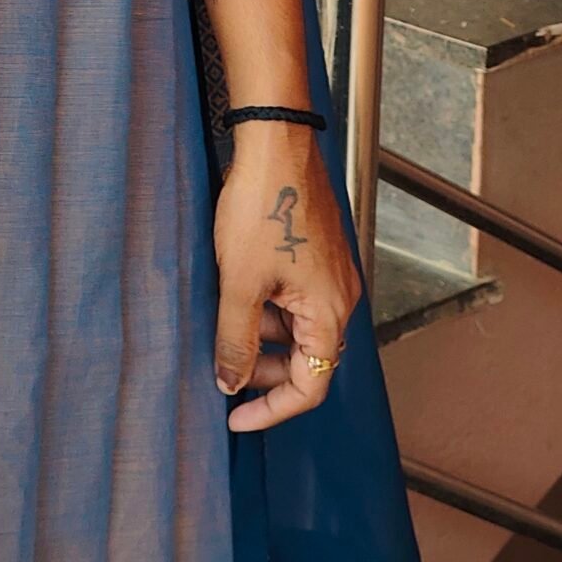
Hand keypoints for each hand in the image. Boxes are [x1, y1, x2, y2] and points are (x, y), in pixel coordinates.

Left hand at [212, 124, 362, 430]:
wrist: (274, 144)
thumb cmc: (263, 207)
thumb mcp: (240, 283)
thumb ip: (236, 339)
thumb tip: (230, 383)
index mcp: (331, 312)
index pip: (310, 386)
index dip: (271, 408)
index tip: (236, 417)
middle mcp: (339, 297)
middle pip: (306, 358)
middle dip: (264, 371)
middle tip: (223, 371)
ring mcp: (328, 274)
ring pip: (296, 327)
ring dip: (262, 336)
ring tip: (222, 323)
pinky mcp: (314, 253)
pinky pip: (294, 298)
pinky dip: (267, 307)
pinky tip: (235, 293)